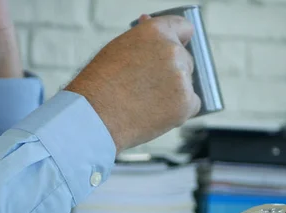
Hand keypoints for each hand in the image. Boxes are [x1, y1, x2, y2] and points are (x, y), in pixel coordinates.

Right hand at [65, 15, 200, 152]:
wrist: (94, 116)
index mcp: (156, 32)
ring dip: (173, 91)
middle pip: (186, 60)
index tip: (174, 49)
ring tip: (143, 102)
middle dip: (171, 72)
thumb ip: (141, 39)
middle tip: (145, 86)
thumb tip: (148, 21)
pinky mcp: (185, 104)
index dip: (178, 40)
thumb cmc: (98, 85)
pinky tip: (155, 113)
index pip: (183, 28)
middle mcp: (172, 51)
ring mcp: (181, 78)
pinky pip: (191, 104)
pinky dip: (178, 110)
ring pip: (187, 83)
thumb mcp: (118, 49)